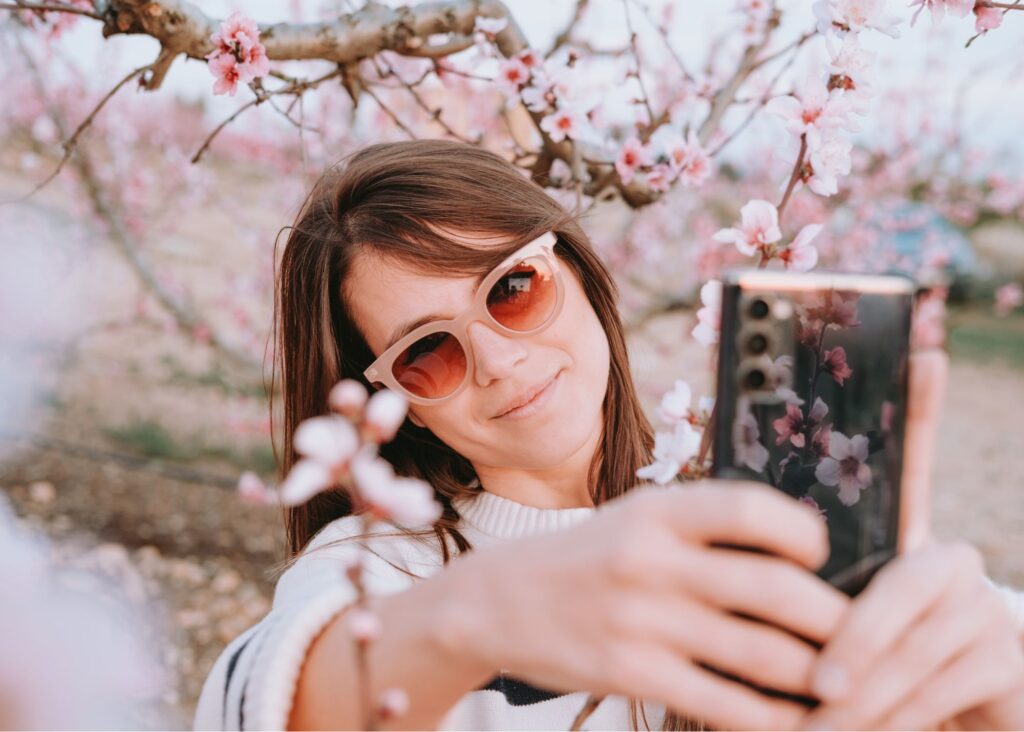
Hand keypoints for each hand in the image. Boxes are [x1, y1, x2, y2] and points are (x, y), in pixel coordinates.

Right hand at [449, 482, 847, 730]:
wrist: (498, 602)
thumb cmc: (588, 556)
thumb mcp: (638, 517)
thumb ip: (707, 525)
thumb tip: (802, 549)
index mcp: (658, 511)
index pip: (752, 511)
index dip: (804, 534)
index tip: (821, 556)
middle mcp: (651, 562)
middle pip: (776, 592)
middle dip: (837, 621)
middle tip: (866, 637)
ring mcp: (641, 622)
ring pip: (762, 656)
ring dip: (817, 675)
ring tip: (843, 681)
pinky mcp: (631, 675)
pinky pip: (724, 705)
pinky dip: (771, 718)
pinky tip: (794, 719)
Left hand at [798, 350, 1023, 729]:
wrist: (939, 717)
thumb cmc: (856, 663)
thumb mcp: (821, 626)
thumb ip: (791, 590)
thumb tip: (731, 557)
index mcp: (897, 537)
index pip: (912, 462)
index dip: (921, 408)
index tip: (922, 353)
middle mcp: (947, 557)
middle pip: (903, 586)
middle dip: (858, 641)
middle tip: (819, 685)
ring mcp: (982, 602)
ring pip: (918, 644)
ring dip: (870, 693)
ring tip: (824, 723)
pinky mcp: (1008, 655)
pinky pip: (945, 683)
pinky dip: (899, 716)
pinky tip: (860, 730)